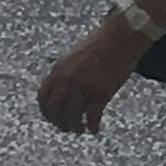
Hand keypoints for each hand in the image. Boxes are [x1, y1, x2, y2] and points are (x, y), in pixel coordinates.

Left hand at [37, 13, 143, 137]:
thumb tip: (63, 90)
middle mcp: (68, 79)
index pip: (43, 97)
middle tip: (66, 128)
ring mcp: (84, 86)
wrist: (122, 35)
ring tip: (81, 129)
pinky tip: (95, 129)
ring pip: (71, 117)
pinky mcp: (101, 92)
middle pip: (55, 110)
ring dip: (74, 127)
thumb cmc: (102, 42)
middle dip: (59, 122)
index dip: (46, 111)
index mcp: (59, 68)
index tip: (53, 118)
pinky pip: (91, 117)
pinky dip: (92, 126)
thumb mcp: (75, 55)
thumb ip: (66, 71)